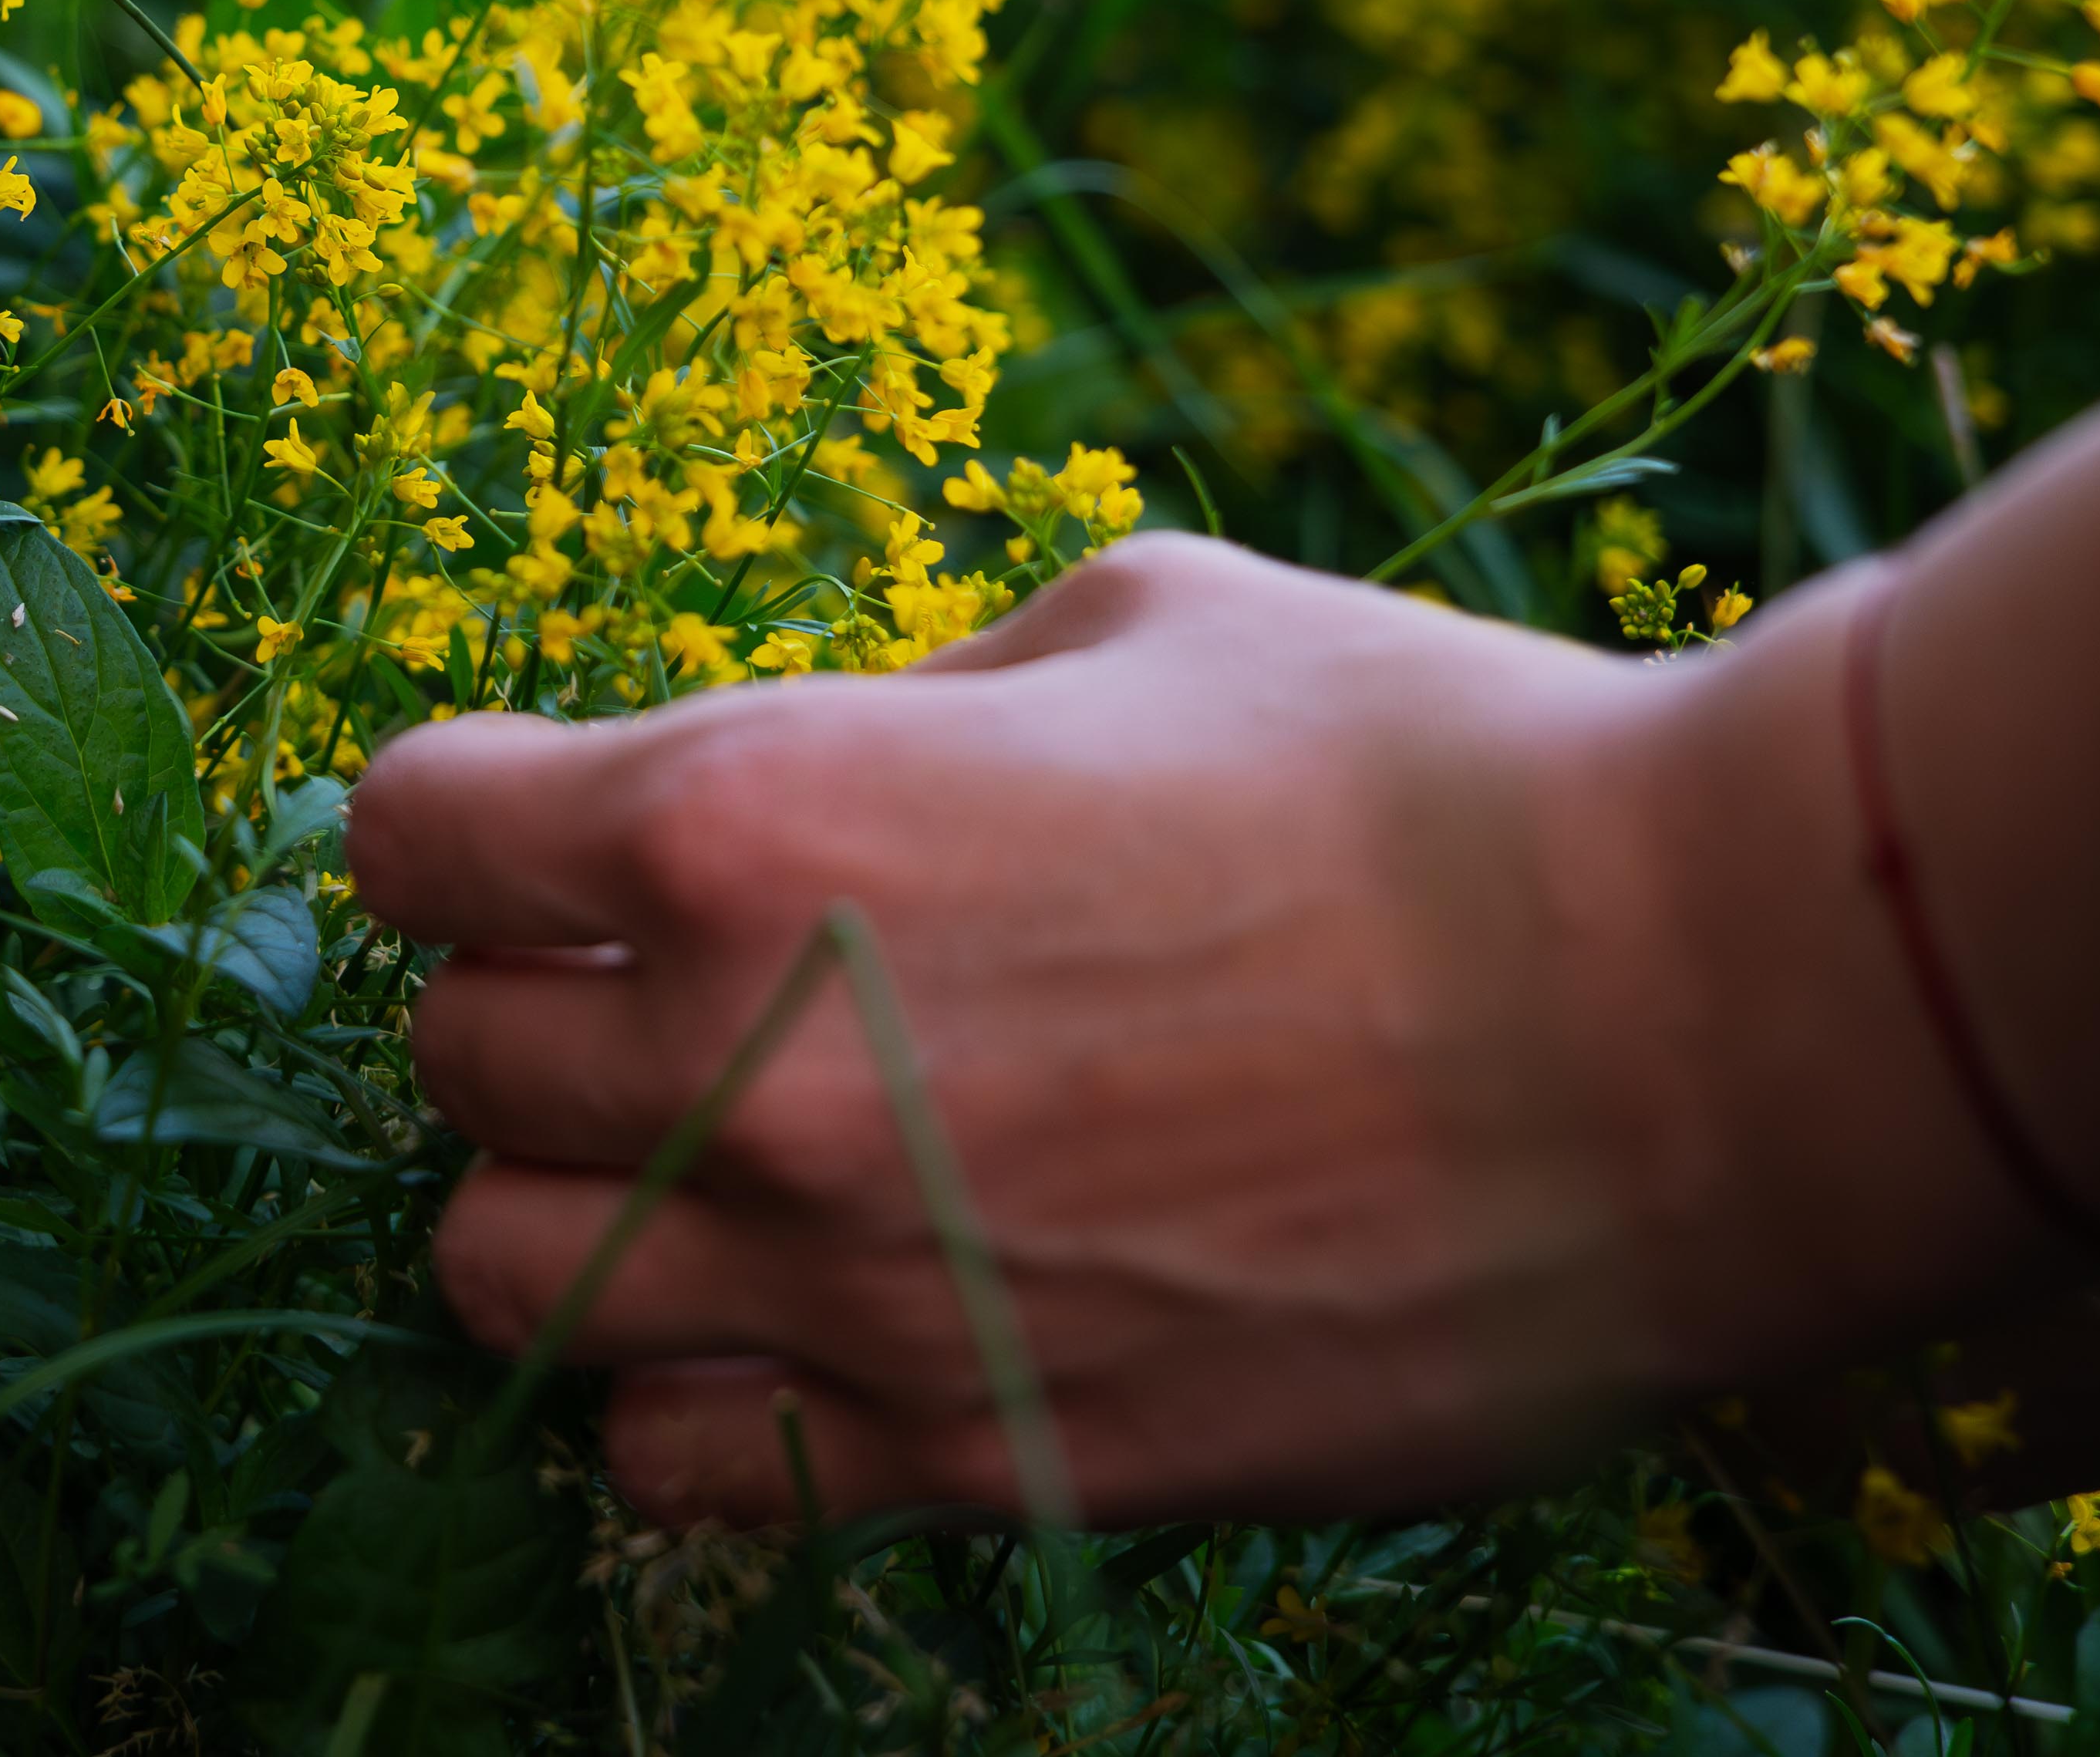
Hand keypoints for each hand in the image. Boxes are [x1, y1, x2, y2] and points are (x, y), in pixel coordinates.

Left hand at [350, 538, 2067, 1532]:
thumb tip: (823, 767)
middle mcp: (739, 1068)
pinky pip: (678, 1475)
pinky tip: (796, 1324)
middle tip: (661, 988)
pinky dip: (690, 1406)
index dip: (461, 825)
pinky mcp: (975, 1457)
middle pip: (450, 1070)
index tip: (529, 832)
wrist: (1694, 1024)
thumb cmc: (1422, 769)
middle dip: (532, 1013)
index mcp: (746, 816)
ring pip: (504, 1288)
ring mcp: (848, 1287)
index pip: (406, 838)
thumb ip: (903, 707)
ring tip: (708, 1167)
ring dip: (572, 1218)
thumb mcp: (1121, 624)